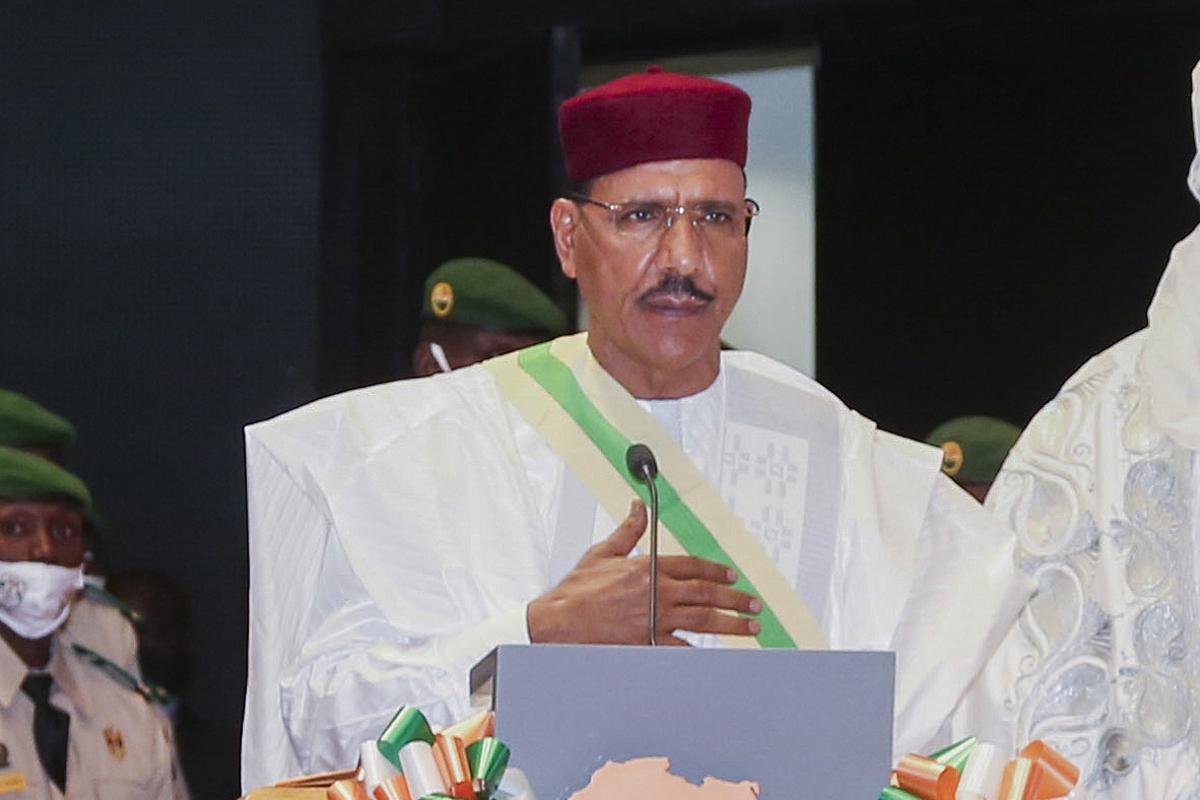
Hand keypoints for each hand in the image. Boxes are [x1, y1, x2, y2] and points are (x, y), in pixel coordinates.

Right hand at [526, 500, 762, 644]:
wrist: (560, 622)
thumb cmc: (577, 591)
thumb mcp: (602, 552)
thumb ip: (628, 530)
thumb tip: (638, 508)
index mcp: (649, 568)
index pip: (693, 566)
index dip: (716, 570)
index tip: (731, 575)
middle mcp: (657, 592)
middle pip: (706, 593)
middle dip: (735, 597)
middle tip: (753, 603)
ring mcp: (655, 619)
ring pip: (704, 619)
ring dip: (731, 622)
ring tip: (750, 626)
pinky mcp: (648, 643)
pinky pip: (683, 648)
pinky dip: (702, 650)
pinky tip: (718, 653)